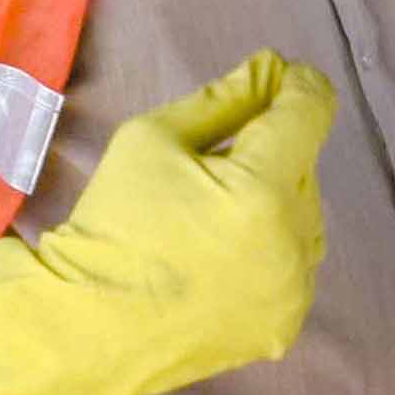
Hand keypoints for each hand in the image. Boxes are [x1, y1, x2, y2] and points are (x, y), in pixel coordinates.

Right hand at [0, 53, 338, 394]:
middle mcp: (293, 243)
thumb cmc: (111, 223)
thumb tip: (271, 69)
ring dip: (275, 204)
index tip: (277, 79)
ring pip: (305, 218)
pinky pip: (295, 267)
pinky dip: (270, 252)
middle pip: (304, 167)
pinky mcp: (285, 325)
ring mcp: (294, 291)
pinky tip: (222, 260)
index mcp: (261, 190)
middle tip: (208, 171)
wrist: (84, 325)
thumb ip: (222, 99)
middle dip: (268, 155)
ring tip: (212, 219)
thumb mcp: (151, 139)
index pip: (310, 112)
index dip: (296, 86)